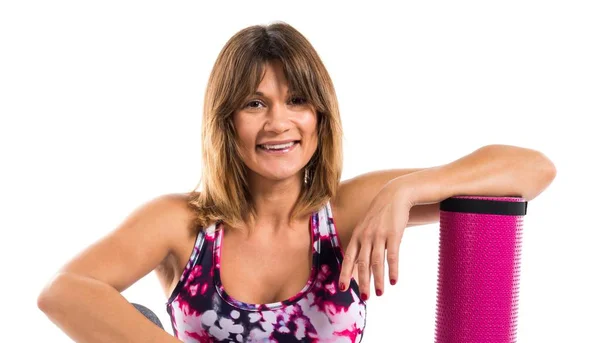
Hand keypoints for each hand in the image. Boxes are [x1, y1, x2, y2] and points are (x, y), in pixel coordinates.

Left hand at [338, 181, 412, 299]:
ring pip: (376, 262)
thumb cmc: (380, 215)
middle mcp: (365, 236)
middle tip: (364, 297)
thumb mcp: (366, 227)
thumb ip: (363, 245)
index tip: (342, 288)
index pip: (348, 258)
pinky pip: (392, 255)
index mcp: (357, 236)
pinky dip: (393, 269)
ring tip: (380, 293)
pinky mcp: (393, 234)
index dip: (344, 273)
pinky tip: (394, 281)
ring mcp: (379, 235)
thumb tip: (359, 265)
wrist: (394, 195)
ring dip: (378, 279)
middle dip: (362, 282)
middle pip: (362, 263)